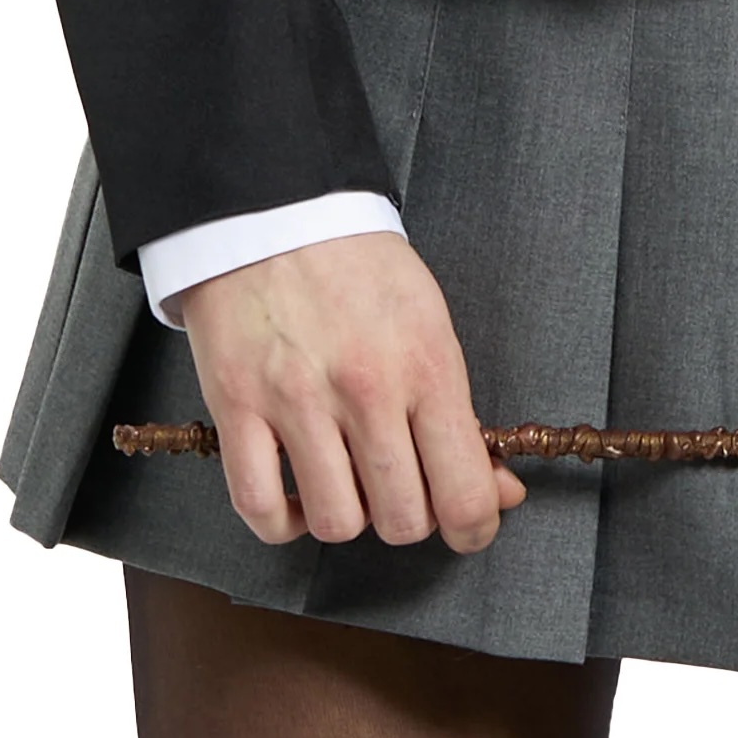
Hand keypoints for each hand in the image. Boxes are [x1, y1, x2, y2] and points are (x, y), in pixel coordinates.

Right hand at [174, 233, 525, 552]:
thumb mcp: (431, 321)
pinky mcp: (239, 408)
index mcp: (426, 364)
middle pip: (402, 520)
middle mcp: (366, 389)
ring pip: (337, 523)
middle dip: (409, 517)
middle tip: (401, 485)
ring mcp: (297, 402)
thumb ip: (461, 413)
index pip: (465, 491)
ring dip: (347, 515)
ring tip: (347, 480)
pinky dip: (283, 522)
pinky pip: (262, 510)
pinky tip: (297, 495)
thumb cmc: (360, 266)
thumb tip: (498, 492)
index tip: (470, 524)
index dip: (475, 527)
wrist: (277, 210)